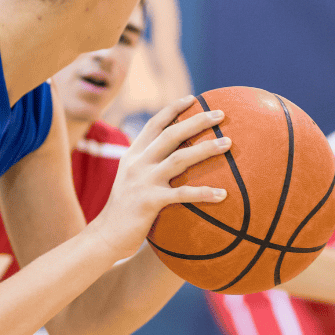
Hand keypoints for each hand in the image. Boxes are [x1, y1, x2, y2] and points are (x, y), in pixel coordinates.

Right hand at [88, 96, 229, 258]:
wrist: (105, 236)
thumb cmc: (125, 211)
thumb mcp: (132, 180)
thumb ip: (148, 166)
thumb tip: (174, 157)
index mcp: (133, 155)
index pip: (154, 124)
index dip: (174, 109)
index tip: (193, 98)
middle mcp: (137, 163)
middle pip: (171, 134)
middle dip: (197, 121)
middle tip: (221, 114)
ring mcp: (143, 181)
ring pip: (180, 158)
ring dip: (206, 149)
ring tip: (228, 143)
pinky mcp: (149, 201)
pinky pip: (182, 194)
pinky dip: (204, 193)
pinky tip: (223, 194)